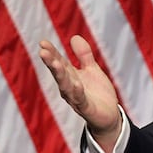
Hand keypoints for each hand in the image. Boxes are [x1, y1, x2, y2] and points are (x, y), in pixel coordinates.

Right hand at [39, 36, 120, 152]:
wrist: (109, 115)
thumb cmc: (98, 92)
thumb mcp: (92, 70)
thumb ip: (84, 55)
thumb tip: (74, 37)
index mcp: (70, 77)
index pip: (59, 62)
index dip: (52, 53)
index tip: (42, 42)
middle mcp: (69, 87)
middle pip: (59, 73)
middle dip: (51, 62)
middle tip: (43, 51)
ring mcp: (76, 98)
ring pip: (66, 86)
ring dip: (60, 75)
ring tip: (56, 63)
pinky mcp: (86, 108)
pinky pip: (81, 99)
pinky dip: (77, 92)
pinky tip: (76, 84)